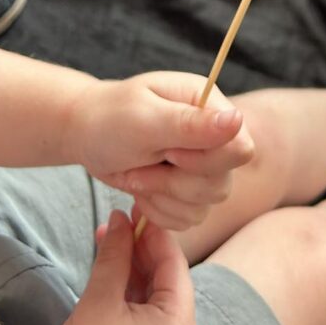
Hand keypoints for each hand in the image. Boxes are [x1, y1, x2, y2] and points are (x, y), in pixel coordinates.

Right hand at [40, 211, 197, 324]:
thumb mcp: (98, 303)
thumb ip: (114, 257)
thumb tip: (122, 219)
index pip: (174, 264)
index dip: (153, 232)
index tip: (134, 207)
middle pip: (167, 282)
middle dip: (140, 251)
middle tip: (115, 223)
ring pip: (156, 302)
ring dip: (133, 273)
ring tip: (107, 245)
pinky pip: (147, 323)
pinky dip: (131, 300)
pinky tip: (111, 279)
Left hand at [66, 71, 254, 229]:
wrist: (86, 134)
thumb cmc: (109, 118)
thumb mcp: (144, 119)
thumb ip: (191, 124)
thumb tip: (237, 121)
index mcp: (209, 105)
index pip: (239, 148)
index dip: (205, 161)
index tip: (168, 152)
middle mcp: (213, 134)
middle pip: (222, 182)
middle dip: (174, 182)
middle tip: (141, 163)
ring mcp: (203, 164)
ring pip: (206, 204)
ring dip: (163, 196)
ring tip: (135, 174)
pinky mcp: (189, 189)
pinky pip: (189, 218)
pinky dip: (159, 211)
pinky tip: (140, 189)